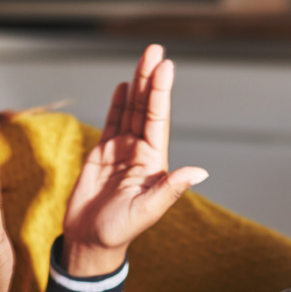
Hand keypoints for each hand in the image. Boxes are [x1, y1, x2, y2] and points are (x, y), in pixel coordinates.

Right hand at [62, 44, 207, 276]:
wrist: (90, 242)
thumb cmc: (119, 232)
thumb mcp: (147, 211)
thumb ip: (170, 189)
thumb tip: (200, 172)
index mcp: (155, 164)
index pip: (158, 121)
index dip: (161, 93)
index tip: (165, 67)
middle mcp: (141, 153)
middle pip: (147, 109)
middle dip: (150, 79)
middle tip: (155, 50)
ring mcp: (122, 152)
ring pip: (131, 112)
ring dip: (137, 85)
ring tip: (144, 58)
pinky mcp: (102, 155)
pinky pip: (113, 123)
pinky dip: (119, 104)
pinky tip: (126, 86)